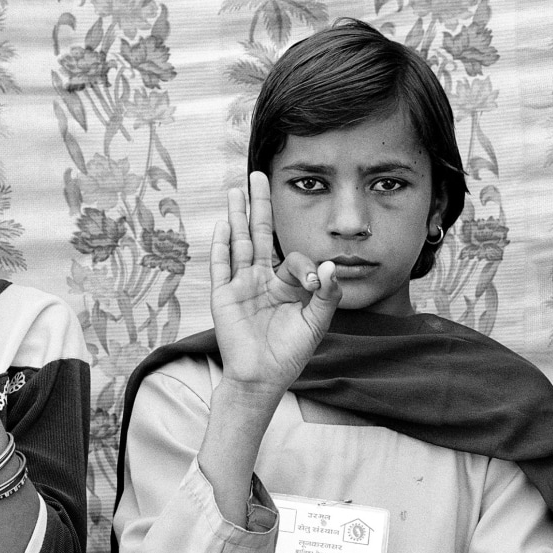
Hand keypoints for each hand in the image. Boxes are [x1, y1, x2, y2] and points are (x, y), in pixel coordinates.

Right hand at [211, 172, 339, 393]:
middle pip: (260, 234)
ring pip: (239, 242)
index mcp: (285, 285)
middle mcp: (261, 280)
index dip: (306, 266)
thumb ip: (327, 294)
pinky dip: (222, 245)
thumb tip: (330, 265)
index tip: (314, 284)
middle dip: (260, 205)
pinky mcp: (224, 296)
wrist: (262, 379)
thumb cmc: (289, 354)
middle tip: (258, 174)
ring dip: (237, 215)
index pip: (294, 258)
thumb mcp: (316, 323)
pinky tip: (224, 224)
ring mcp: (240, 285)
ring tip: (236, 189)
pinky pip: (222, 266)